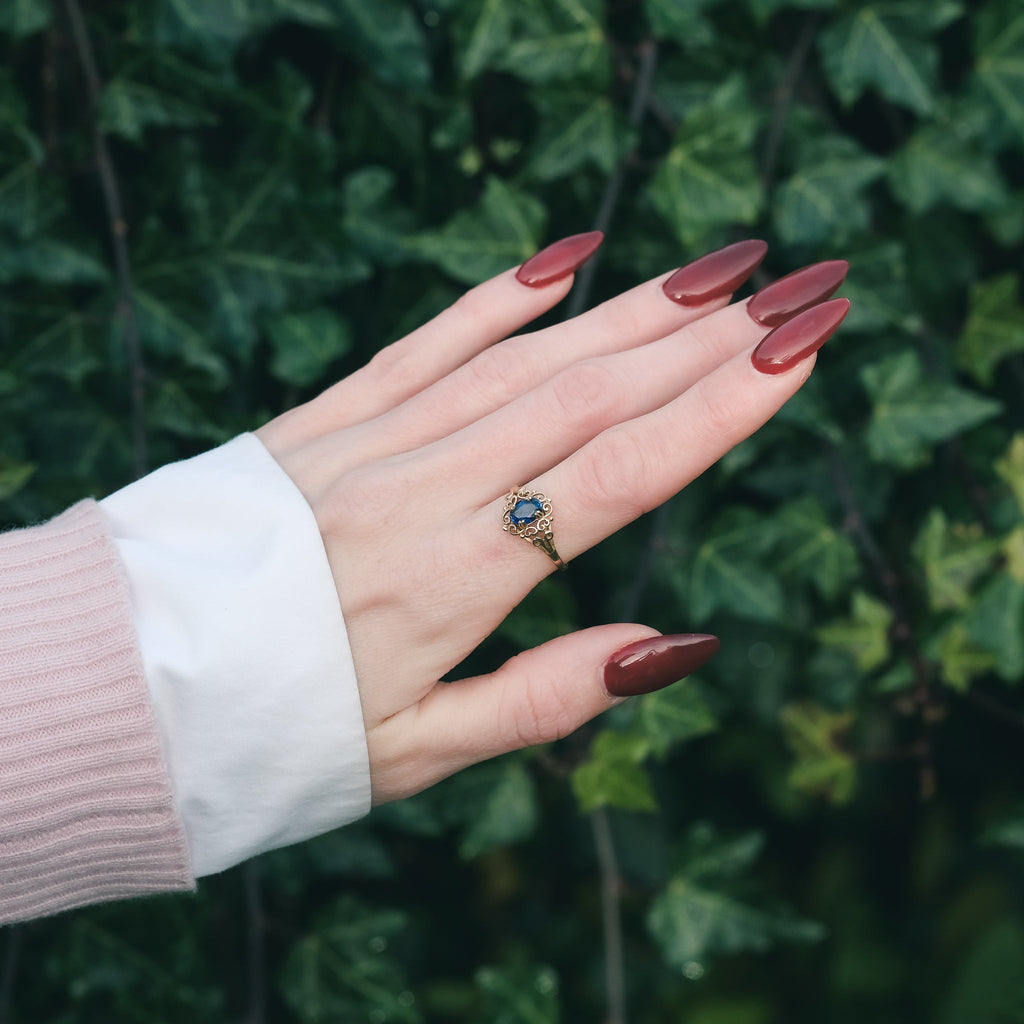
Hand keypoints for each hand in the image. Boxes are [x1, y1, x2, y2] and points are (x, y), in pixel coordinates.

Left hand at [257, 234, 848, 802]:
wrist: (137, 677)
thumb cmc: (286, 726)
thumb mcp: (422, 750)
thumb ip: (549, 697)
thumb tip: (676, 648)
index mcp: (459, 580)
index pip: (619, 479)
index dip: (717, 412)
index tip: (798, 354)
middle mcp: (425, 490)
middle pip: (590, 396)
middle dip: (705, 341)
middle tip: (797, 291)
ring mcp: (374, 440)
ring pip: (525, 357)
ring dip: (631, 311)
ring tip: (720, 272)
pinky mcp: (328, 417)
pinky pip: (426, 339)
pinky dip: (498, 295)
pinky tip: (568, 257)